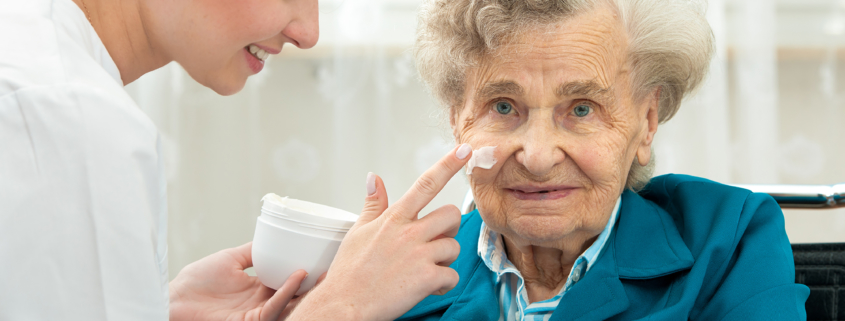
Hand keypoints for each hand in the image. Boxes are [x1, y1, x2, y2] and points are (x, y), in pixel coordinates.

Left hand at [169, 242, 306, 320]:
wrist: (175, 298)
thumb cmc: (196, 281)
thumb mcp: (230, 259)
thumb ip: (252, 251)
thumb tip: (272, 236)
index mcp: (258, 289)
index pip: (286, 281)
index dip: (304, 273)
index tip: (319, 259)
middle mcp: (261, 303)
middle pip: (294, 296)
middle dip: (312, 286)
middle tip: (330, 269)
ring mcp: (257, 313)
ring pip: (289, 304)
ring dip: (305, 290)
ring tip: (319, 273)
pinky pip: (274, 308)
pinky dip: (286, 292)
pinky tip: (296, 277)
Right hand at [289, 144, 472, 320]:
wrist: (344, 305)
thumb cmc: (349, 272)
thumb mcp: (357, 231)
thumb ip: (373, 204)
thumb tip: (374, 178)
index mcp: (394, 218)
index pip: (425, 184)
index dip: (448, 165)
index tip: (464, 150)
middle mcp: (409, 233)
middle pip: (451, 215)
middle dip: (448, 229)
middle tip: (433, 242)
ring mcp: (419, 255)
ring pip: (453, 247)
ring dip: (444, 260)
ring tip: (423, 269)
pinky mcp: (426, 279)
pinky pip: (452, 276)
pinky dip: (444, 284)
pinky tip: (429, 287)